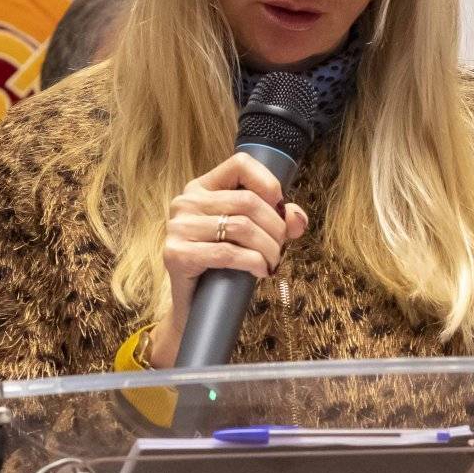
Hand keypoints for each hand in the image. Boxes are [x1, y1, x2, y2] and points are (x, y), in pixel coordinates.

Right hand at [149, 152, 308, 364]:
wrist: (194, 307)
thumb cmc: (223, 267)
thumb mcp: (252, 237)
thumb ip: (277, 220)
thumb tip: (296, 218)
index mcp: (202, 188)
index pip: (240, 165)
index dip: (269, 184)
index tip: (280, 210)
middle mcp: (186, 202)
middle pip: (248, 201)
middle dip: (276, 228)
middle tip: (281, 249)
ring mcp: (178, 227)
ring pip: (241, 227)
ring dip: (268, 248)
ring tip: (272, 263)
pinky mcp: (177, 254)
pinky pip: (227, 253)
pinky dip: (253, 262)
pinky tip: (260, 271)